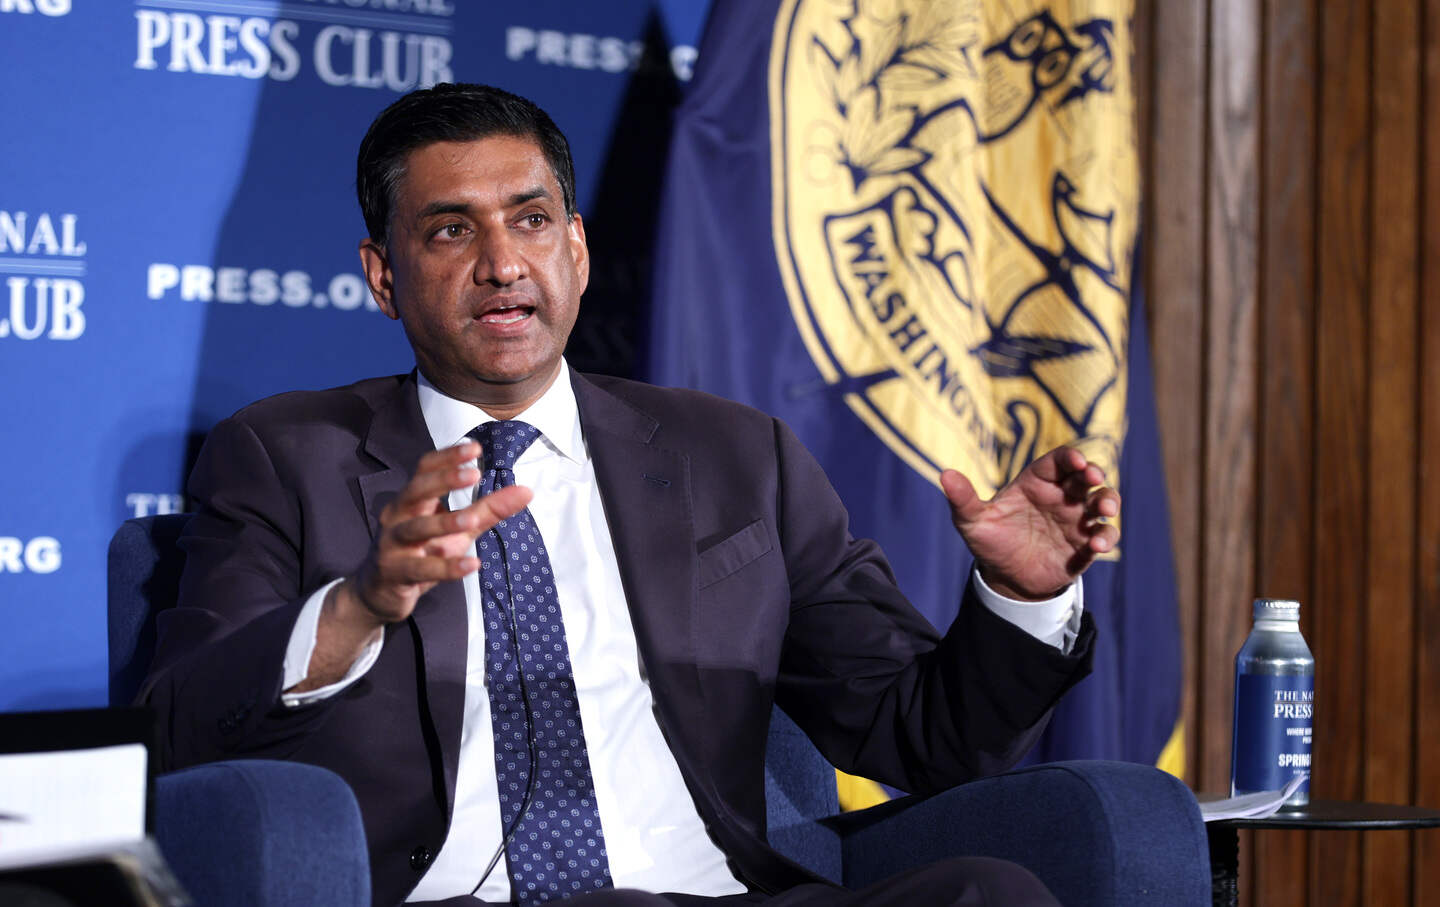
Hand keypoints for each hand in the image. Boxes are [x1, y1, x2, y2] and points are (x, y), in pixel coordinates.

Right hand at [343, 440, 530, 623]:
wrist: (381, 592)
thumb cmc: (422, 551)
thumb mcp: (459, 529)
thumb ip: (489, 509)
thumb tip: (527, 491)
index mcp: (412, 499)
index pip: (425, 469)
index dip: (448, 457)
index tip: (475, 447)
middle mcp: (398, 516)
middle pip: (417, 491)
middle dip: (443, 481)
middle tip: (473, 473)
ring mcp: (392, 544)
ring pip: (416, 529)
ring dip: (444, 523)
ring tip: (472, 520)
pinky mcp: (395, 572)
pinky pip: (421, 568)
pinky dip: (447, 567)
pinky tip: (472, 564)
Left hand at [940, 446, 1119, 600]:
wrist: (1005, 579)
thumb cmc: (990, 541)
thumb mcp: (972, 521)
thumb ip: (963, 499)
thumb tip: (945, 474)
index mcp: (1037, 483)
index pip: (1058, 461)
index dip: (1070, 456)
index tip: (1075, 461)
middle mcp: (1061, 496)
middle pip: (1086, 475)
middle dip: (1094, 472)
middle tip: (1093, 477)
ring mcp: (1076, 519)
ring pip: (1103, 501)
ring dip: (1108, 501)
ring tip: (1104, 511)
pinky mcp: (1086, 544)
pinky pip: (1104, 535)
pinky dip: (1106, 537)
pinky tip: (1095, 545)